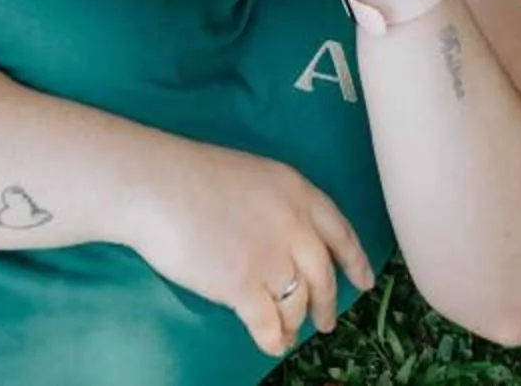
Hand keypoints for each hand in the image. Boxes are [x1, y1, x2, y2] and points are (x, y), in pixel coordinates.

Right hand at [126, 144, 376, 356]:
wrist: (155, 186)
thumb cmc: (190, 176)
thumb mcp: (252, 177)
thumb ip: (278, 208)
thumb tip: (286, 244)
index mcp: (297, 192)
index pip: (340, 232)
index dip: (355, 261)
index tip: (365, 282)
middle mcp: (293, 225)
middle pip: (323, 276)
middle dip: (327, 305)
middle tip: (326, 322)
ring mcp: (270, 257)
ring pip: (297, 304)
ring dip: (294, 324)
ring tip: (286, 334)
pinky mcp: (243, 286)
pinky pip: (270, 324)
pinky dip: (273, 339)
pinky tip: (271, 344)